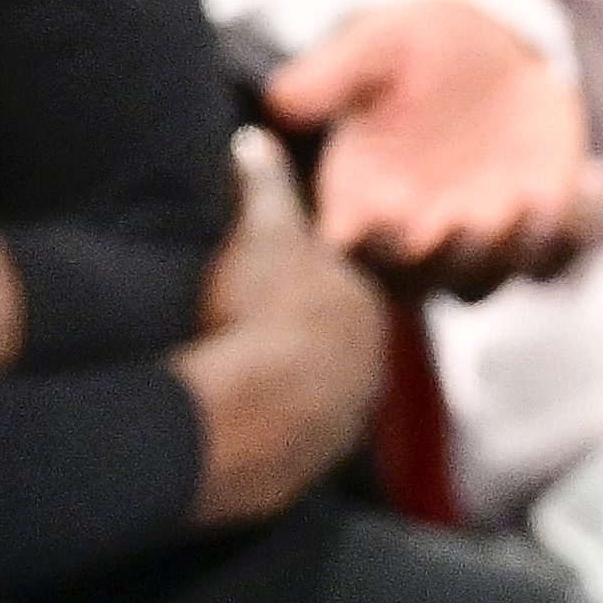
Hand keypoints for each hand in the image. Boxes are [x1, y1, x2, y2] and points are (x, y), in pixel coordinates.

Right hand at [173, 133, 386, 525]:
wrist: (247, 416)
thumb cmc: (261, 314)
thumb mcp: (261, 232)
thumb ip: (263, 183)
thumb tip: (255, 138)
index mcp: (365, 308)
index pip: (341, 284)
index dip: (302, 276)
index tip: (264, 275)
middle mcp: (369, 368)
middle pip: (334, 341)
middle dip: (300, 332)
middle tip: (246, 320)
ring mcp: (342, 421)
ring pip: (317, 391)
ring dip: (285, 382)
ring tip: (235, 367)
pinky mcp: (309, 464)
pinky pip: (291, 434)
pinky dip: (267, 422)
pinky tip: (233, 409)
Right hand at [263, 0, 602, 299]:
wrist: (482, 48)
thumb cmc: (410, 49)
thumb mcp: (371, 47)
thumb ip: (330, 77)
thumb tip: (280, 102)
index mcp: (360, 205)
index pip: (354, 253)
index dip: (369, 248)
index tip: (385, 212)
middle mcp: (415, 238)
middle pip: (425, 285)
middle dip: (448, 261)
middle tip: (467, 221)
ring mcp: (478, 242)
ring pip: (494, 280)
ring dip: (516, 252)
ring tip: (537, 197)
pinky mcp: (537, 230)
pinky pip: (559, 256)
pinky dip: (581, 228)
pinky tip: (594, 173)